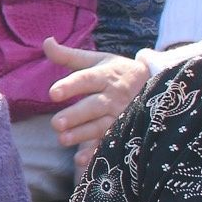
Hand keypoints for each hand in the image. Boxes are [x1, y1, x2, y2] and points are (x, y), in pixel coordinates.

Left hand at [44, 38, 149, 172]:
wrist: (155, 84)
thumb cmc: (115, 71)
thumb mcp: (95, 60)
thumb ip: (68, 55)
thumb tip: (46, 41)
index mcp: (105, 76)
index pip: (86, 79)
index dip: (70, 85)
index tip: (52, 93)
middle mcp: (113, 96)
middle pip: (94, 106)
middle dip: (76, 115)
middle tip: (56, 123)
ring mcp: (120, 115)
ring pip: (101, 126)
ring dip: (82, 134)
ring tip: (62, 139)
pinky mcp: (123, 131)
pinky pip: (110, 142)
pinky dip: (96, 152)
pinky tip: (80, 159)